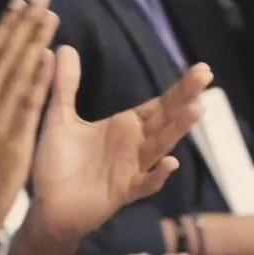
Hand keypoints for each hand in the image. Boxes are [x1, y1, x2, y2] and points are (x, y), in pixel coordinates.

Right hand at [0, 0, 58, 254]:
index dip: (4, 29)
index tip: (18, 5)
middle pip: (3, 56)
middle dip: (22, 24)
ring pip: (17, 73)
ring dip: (34, 41)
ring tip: (50, 15)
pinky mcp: (13, 141)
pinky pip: (28, 103)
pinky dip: (38, 77)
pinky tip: (49, 55)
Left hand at [8, 52, 210, 254]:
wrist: (48, 207)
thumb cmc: (58, 164)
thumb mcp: (59, 118)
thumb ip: (64, 84)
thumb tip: (64, 46)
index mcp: (125, 127)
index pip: (158, 105)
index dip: (179, 89)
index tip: (202, 70)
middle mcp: (134, 146)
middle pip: (166, 120)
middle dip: (184, 99)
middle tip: (205, 75)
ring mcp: (132, 170)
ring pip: (160, 146)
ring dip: (177, 130)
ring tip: (196, 110)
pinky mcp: (122, 192)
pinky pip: (144, 185)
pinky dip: (157, 175)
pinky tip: (170, 162)